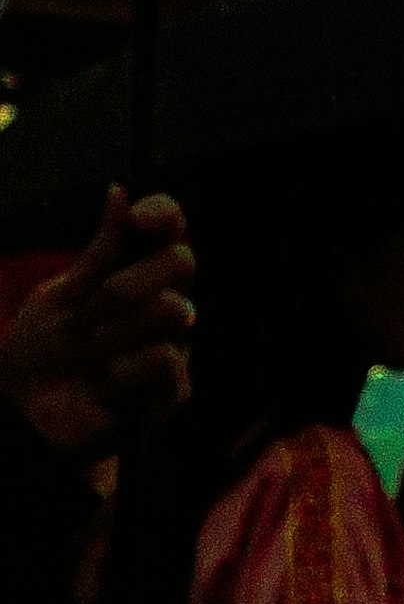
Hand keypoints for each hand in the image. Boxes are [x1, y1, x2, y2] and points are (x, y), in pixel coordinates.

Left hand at [0, 189, 193, 460]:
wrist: (21, 412)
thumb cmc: (40, 351)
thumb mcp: (60, 294)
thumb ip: (98, 250)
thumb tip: (120, 191)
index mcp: (138, 274)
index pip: (170, 230)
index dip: (163, 215)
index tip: (138, 217)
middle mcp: (165, 303)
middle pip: (180, 263)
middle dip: (124, 286)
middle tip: (87, 315)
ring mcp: (173, 344)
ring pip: (173, 309)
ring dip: (116, 332)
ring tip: (90, 355)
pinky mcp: (174, 390)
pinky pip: (166, 359)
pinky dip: (126, 369)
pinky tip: (105, 384)